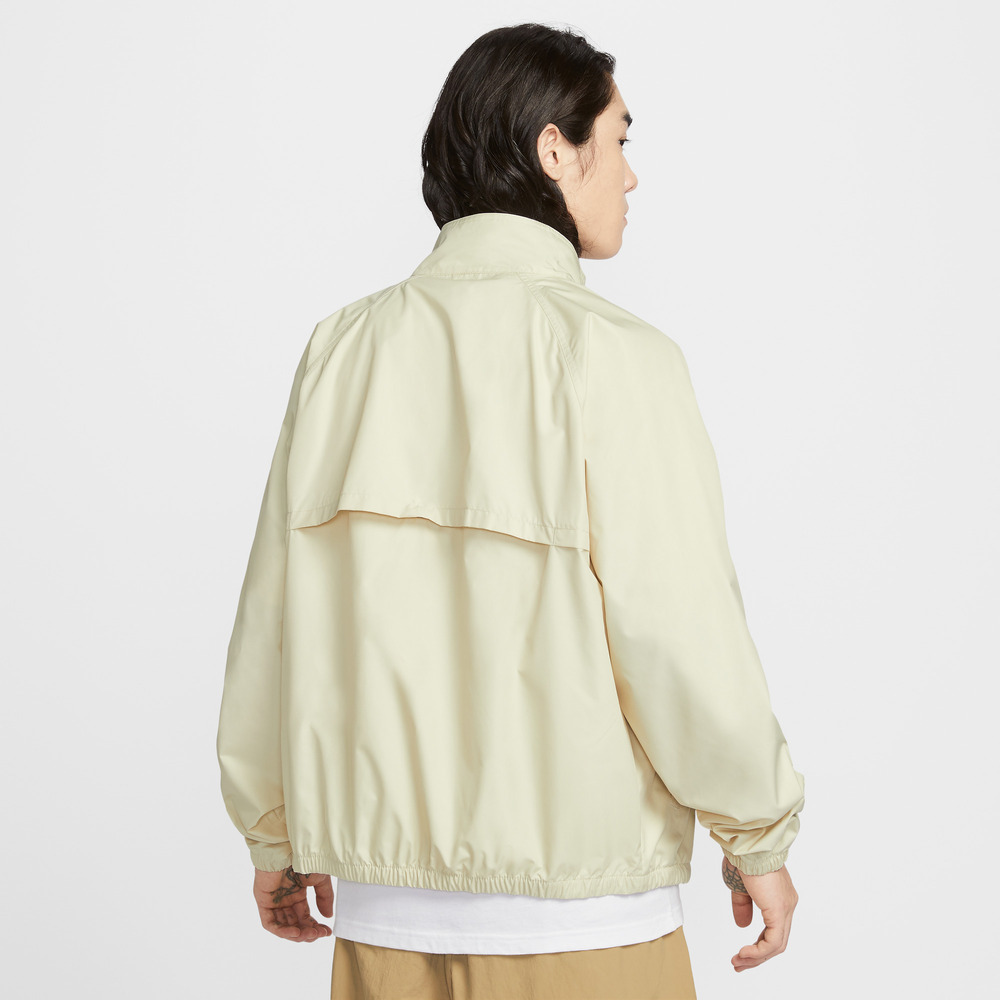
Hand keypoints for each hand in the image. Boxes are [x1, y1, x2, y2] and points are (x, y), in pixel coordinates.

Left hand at [253, 865, 333, 941]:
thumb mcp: (320, 878)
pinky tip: (296, 932)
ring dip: (296, 934)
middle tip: (318, 934)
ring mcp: (273, 901)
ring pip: (283, 926)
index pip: (305, 916)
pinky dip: (282, 931)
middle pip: (295, 924)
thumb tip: (328, 916)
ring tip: (308, 935)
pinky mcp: (263, 902)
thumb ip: (324, 897)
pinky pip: (270, 923)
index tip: (327, 932)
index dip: (315, 926)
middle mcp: (284, 899)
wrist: (288, 848)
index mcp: (297, 894)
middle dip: (307, 932)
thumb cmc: (304, 857)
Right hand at [721, 856, 797, 971]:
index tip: (741, 953)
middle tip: (738, 965)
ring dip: (756, 957)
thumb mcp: (740, 887)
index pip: (774, 929)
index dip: (758, 944)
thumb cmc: (743, 858)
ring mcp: (786, 908)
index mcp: (780, 897)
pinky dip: (758, 952)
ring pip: (776, 945)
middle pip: (777, 941)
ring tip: (738, 962)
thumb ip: (743, 906)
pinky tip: (743, 954)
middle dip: (756, 956)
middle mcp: (788, 904)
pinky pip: (773, 942)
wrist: (747, 846)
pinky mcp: (779, 911)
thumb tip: (743, 926)